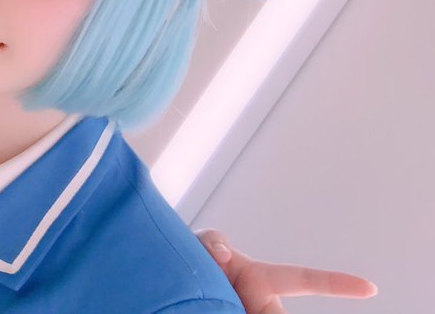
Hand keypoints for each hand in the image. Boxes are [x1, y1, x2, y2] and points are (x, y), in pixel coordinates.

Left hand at [197, 229, 376, 313]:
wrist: (180, 284)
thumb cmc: (199, 262)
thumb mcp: (201, 244)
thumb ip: (212, 242)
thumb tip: (222, 254)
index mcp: (264, 281)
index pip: (306, 280)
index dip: (336, 283)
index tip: (369, 288)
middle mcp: (263, 303)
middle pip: (278, 313)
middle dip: (271, 312)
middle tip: (256, 306)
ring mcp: (253, 313)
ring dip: (236, 310)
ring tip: (225, 305)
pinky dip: (224, 313)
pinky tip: (221, 310)